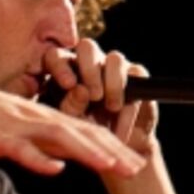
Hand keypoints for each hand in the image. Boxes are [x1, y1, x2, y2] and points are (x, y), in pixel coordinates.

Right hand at [0, 65, 146, 176]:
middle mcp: (35, 118)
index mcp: (41, 117)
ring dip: (87, 151)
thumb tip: (60, 162)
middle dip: (112, 151)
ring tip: (112, 165)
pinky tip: (56, 169)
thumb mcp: (12, 130)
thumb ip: (37, 144)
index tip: (134, 162)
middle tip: (139, 167)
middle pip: (81, 134)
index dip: (112, 146)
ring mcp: (16, 126)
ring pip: (59, 138)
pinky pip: (20, 149)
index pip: (85, 132)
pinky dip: (38, 158)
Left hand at [43, 40, 159, 157]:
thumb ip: (71, 106)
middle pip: (87, 47)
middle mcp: (89, 63)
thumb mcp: (72, 122)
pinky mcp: (136, 74)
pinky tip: (123, 118)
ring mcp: (113, 66)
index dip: (60, 66)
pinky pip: (137, 74)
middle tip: (95, 97)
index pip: (55, 56)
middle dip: (90, 70)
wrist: (114, 147)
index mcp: (65, 71)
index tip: (68, 85)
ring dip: (114, 84)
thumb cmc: (84, 131)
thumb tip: (81, 89)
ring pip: (115, 58)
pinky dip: (130, 100)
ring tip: (112, 108)